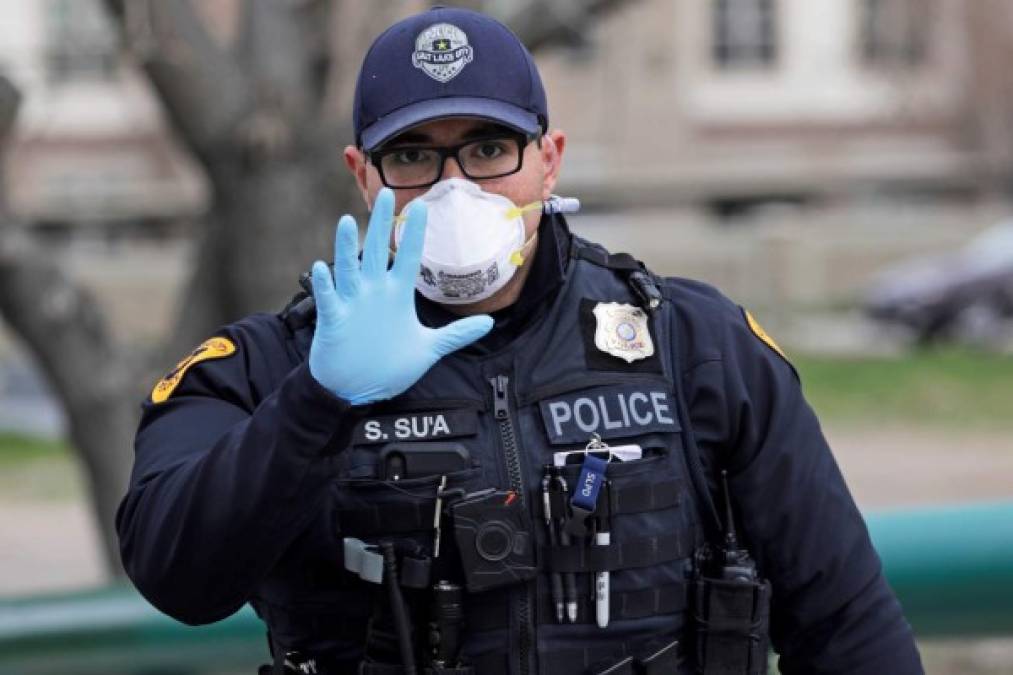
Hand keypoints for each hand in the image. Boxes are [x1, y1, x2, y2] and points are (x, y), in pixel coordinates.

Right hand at [308, 188, 492, 404]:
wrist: (358, 390)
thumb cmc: (389, 366)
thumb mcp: (428, 349)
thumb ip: (456, 335)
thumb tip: (489, 323)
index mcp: (396, 295)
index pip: (409, 257)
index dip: (415, 233)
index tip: (422, 205)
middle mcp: (374, 292)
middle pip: (377, 251)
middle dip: (381, 224)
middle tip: (385, 193)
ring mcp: (352, 304)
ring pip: (349, 269)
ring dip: (346, 247)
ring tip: (346, 222)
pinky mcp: (334, 320)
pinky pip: (328, 298)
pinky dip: (325, 285)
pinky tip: (323, 268)